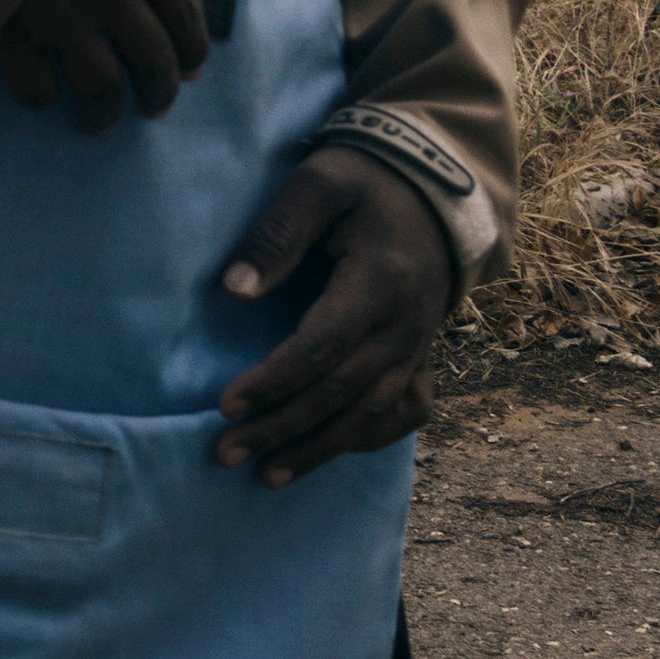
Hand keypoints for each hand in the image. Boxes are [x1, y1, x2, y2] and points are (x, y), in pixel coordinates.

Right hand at [0, 0, 209, 130]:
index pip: (184, 9)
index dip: (193, 47)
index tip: (190, 70)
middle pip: (153, 59)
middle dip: (160, 91)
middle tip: (153, 107)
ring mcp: (60, 17)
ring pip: (102, 87)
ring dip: (106, 112)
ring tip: (97, 121)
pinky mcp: (9, 35)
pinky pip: (36, 88)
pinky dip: (42, 98)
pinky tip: (42, 96)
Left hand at [215, 146, 458, 486]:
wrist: (435, 196)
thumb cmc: (365, 184)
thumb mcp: (320, 183)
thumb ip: (277, 232)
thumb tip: (234, 289)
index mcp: (380, 282)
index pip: (322, 347)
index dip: (273, 381)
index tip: (224, 406)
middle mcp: (407, 326)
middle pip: (342, 392)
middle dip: (283, 427)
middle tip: (225, 452)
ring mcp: (421, 347)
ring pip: (374, 414)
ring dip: (321, 449)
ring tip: (267, 476)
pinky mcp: (424, 358)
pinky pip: (405, 413)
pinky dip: (369, 441)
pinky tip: (326, 456)